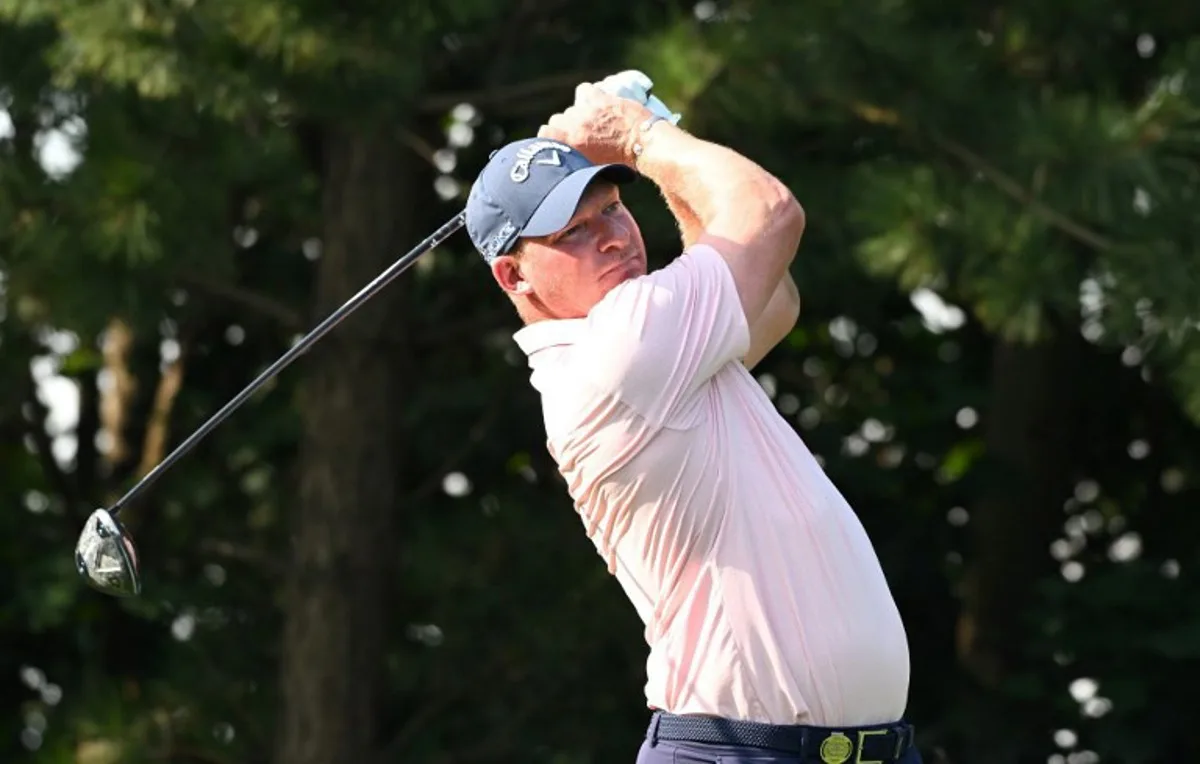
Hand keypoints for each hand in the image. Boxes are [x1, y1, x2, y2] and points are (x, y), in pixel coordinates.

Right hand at [537, 82, 654, 166]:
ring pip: (572, 108)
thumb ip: (574, 157)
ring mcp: (586, 110)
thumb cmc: (621, 162)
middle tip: (581, 134)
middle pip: (558, 120)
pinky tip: (596, 104)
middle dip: (567, 127)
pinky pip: (584, 90)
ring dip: (580, 114)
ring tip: (593, 122)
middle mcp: (574, 125)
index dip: (552, 136)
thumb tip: (567, 156)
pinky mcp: (600, 98)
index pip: (545, 132)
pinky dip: (588, 95)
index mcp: (570, 143)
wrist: (644, 145)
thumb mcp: (590, 165)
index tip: (560, 140)